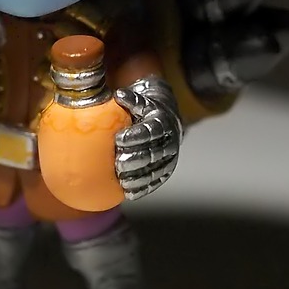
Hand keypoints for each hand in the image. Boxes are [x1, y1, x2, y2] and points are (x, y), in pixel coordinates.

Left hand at [113, 78, 181, 200]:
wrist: (164, 116)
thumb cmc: (144, 107)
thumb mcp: (140, 98)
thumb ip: (131, 99)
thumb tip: (120, 95)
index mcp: (163, 121)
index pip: (151, 130)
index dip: (136, 135)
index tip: (119, 139)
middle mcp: (170, 140)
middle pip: (154, 152)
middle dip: (136, 159)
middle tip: (118, 162)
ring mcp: (169, 158)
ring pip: (156, 170)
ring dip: (138, 177)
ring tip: (122, 180)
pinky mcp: (165, 171)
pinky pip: (155, 182)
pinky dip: (142, 188)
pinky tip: (128, 193)